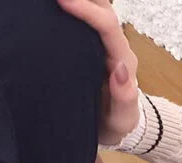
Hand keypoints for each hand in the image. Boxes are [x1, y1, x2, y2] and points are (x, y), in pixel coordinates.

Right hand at [58, 0, 139, 144]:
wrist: (116, 131)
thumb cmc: (118, 126)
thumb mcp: (122, 120)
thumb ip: (125, 98)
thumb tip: (120, 70)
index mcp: (122, 62)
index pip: (107, 27)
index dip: (87, 11)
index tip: (62, 2)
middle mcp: (116, 50)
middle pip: (105, 13)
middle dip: (85, 0)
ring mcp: (106, 48)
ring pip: (98, 15)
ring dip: (83, 3)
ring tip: (57, 0)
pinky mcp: (95, 51)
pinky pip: (87, 26)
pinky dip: (76, 13)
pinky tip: (57, 9)